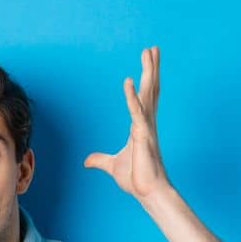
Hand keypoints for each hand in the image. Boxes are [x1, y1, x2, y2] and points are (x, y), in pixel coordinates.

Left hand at [84, 46, 170, 198]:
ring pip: (148, 93)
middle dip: (152, 68)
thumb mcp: (111, 166)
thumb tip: (86, 161)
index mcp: (141, 126)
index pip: (146, 97)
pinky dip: (132, 97)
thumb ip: (99, 160)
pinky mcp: (142, 135)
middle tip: (153, 48)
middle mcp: (147, 122)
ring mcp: (146, 127)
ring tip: (149, 52)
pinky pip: (136, 111)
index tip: (150, 62)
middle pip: (151, 89)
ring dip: (149, 72)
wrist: (148, 193)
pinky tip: (128, 81)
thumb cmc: (136, 179)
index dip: (148, 79)